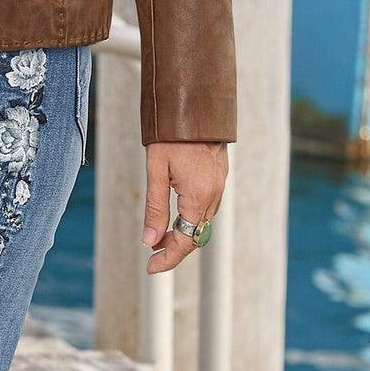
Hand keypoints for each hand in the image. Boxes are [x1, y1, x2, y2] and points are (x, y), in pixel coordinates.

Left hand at [142, 140, 228, 273]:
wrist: (196, 102)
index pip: (186, 241)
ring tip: (158, 236)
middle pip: (196, 235)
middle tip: (151, 255)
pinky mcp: (219, 176)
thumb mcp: (156, 172)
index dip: (168, 258)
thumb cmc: (171, 134)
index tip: (151, 268)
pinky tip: (174, 216)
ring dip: (182, 233)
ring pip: (202, 222)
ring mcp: (220, 185)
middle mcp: (214, 194)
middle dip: (173, 248)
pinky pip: (206, 207)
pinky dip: (190, 218)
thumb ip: (155, 209)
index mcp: (199, 196)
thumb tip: (150, 242)